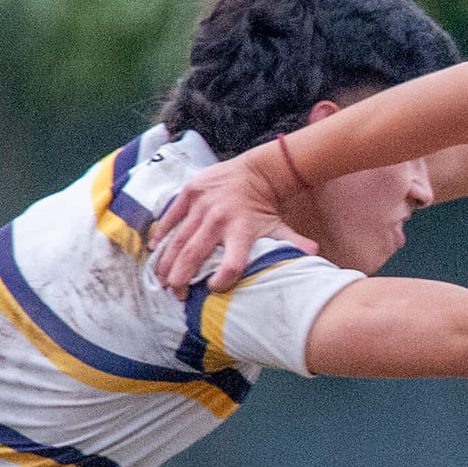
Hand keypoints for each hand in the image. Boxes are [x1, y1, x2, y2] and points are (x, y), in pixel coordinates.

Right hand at [151, 145, 314, 292]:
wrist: (255, 171)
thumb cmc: (265, 208)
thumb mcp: (278, 226)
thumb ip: (292, 243)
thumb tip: (313, 255)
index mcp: (242, 230)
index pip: (232, 260)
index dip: (224, 278)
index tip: (214, 290)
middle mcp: (219, 218)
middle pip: (196, 252)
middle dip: (183, 275)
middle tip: (176, 295)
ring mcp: (202, 205)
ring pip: (179, 237)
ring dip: (167, 261)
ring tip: (160, 281)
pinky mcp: (190, 193)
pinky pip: (171, 216)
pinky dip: (161, 233)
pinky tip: (154, 250)